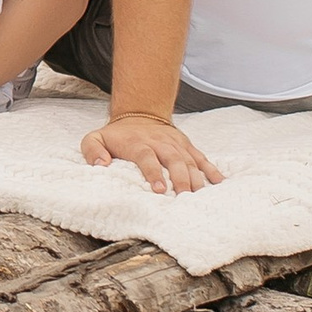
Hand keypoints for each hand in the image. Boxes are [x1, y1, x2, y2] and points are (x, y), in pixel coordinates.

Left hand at [82, 112, 223, 193]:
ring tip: (200, 197)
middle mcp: (159, 143)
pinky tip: (219, 182)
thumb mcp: (96, 138)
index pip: (147, 157)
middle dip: (180, 179)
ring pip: (189, 160)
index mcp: (138, 143)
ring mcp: (175, 144)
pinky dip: (211, 169)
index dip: (154, 173)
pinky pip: (201, 157)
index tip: (160, 190)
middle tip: (185, 198)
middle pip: (173, 160)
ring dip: (196, 178)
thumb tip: (101, 165)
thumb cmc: (117, 135)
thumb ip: (92, 150)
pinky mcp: (186, 146)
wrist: (138, 113)